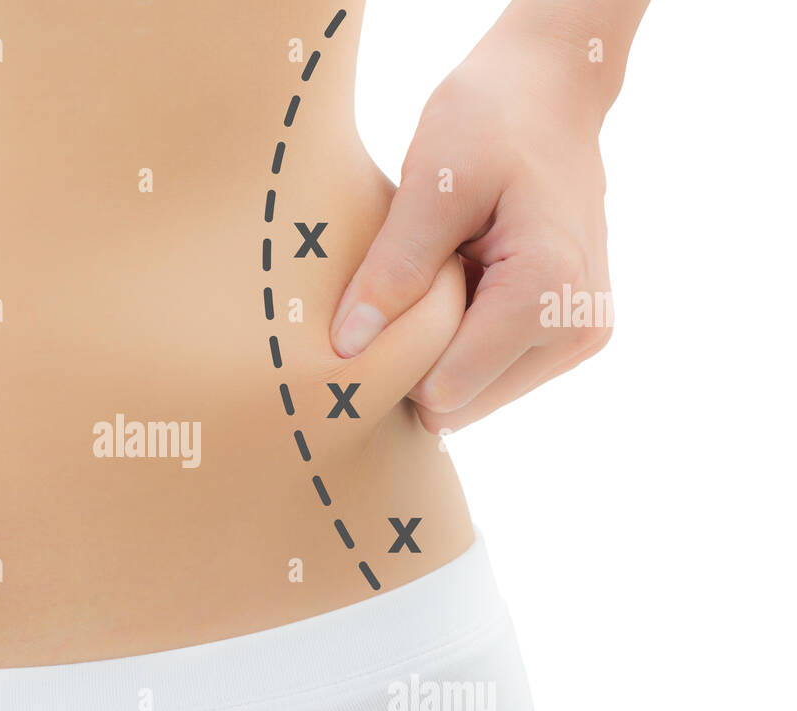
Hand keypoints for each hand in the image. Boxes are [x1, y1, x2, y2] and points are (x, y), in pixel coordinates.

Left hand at [330, 16, 615, 430]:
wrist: (553, 89)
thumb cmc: (491, 119)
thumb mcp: (430, 184)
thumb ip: (392, 270)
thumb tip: (348, 348)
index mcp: (546, 292)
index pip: (445, 389)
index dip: (396, 355)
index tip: (381, 296)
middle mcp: (577, 328)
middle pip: (460, 403)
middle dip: (422, 354)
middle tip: (416, 277)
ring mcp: (581, 336)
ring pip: (474, 397)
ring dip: (444, 346)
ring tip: (449, 271)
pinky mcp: (574, 335)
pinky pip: (493, 373)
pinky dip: (465, 339)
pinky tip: (468, 280)